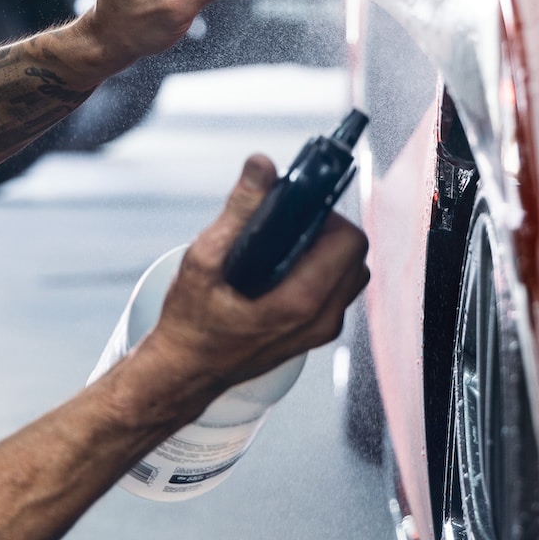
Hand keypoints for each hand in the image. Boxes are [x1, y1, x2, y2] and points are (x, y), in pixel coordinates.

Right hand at [145, 156, 369, 392]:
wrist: (184, 372)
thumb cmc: (191, 324)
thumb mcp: (205, 259)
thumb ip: (238, 210)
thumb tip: (261, 167)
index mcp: (302, 302)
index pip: (349, 241)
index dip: (328, 213)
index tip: (300, 205)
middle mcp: (321, 319)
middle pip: (354, 255)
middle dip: (326, 229)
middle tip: (286, 223)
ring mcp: (320, 330)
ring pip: (349, 273)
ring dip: (325, 250)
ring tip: (281, 244)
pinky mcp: (314, 334)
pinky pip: (335, 291)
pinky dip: (318, 271)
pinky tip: (280, 266)